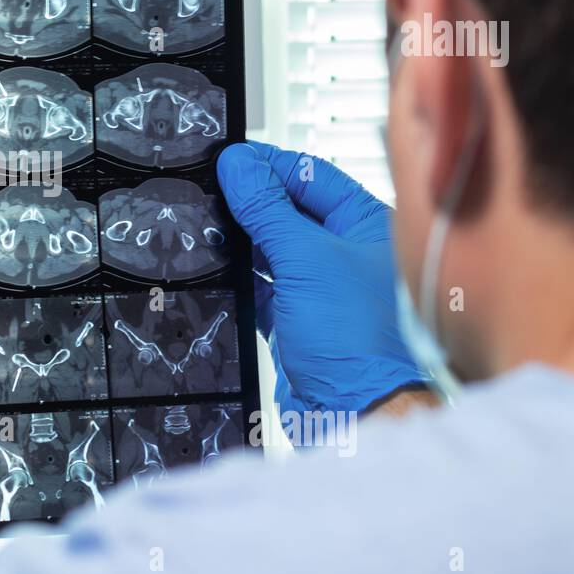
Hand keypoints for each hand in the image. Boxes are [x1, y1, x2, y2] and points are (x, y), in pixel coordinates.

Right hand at [216, 142, 424, 426]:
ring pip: (274, 249)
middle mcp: (348, 253)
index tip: (228, 160)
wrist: (359, 413)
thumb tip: (238, 165)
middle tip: (210, 188)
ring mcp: (323, 289)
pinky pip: (263, 288)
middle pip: (290, 210)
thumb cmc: (359, 340)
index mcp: (367, 224)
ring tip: (207, 224)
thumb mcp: (306, 258)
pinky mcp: (299, 322)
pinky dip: (241, 279)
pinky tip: (217, 270)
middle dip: (251, 200)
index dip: (269, 165)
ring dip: (242, 239)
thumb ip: (268, 209)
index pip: (311, 175)